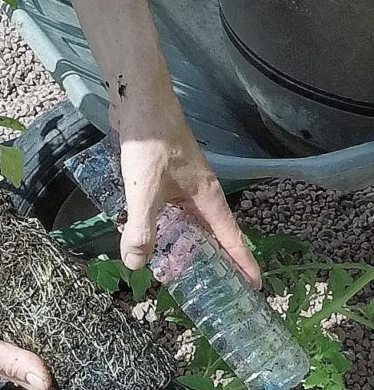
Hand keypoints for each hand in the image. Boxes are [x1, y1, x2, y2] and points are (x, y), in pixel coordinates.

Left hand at [114, 99, 260, 287]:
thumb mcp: (144, 190)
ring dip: (182, 243)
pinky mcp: (163, 176)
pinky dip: (162, 225)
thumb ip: (141, 228)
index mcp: (207, 196)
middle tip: (209, 289)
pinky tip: (146, 234)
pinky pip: (168, 209)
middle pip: (210, 233)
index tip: (253, 286)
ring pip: (186, 222)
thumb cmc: (150, 143)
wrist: (138, 100)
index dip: (242, 262)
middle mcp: (199, 192)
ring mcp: (181, 183)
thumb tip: (136, 264)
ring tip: (174, 269)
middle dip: (211, 260)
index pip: (230, 237)